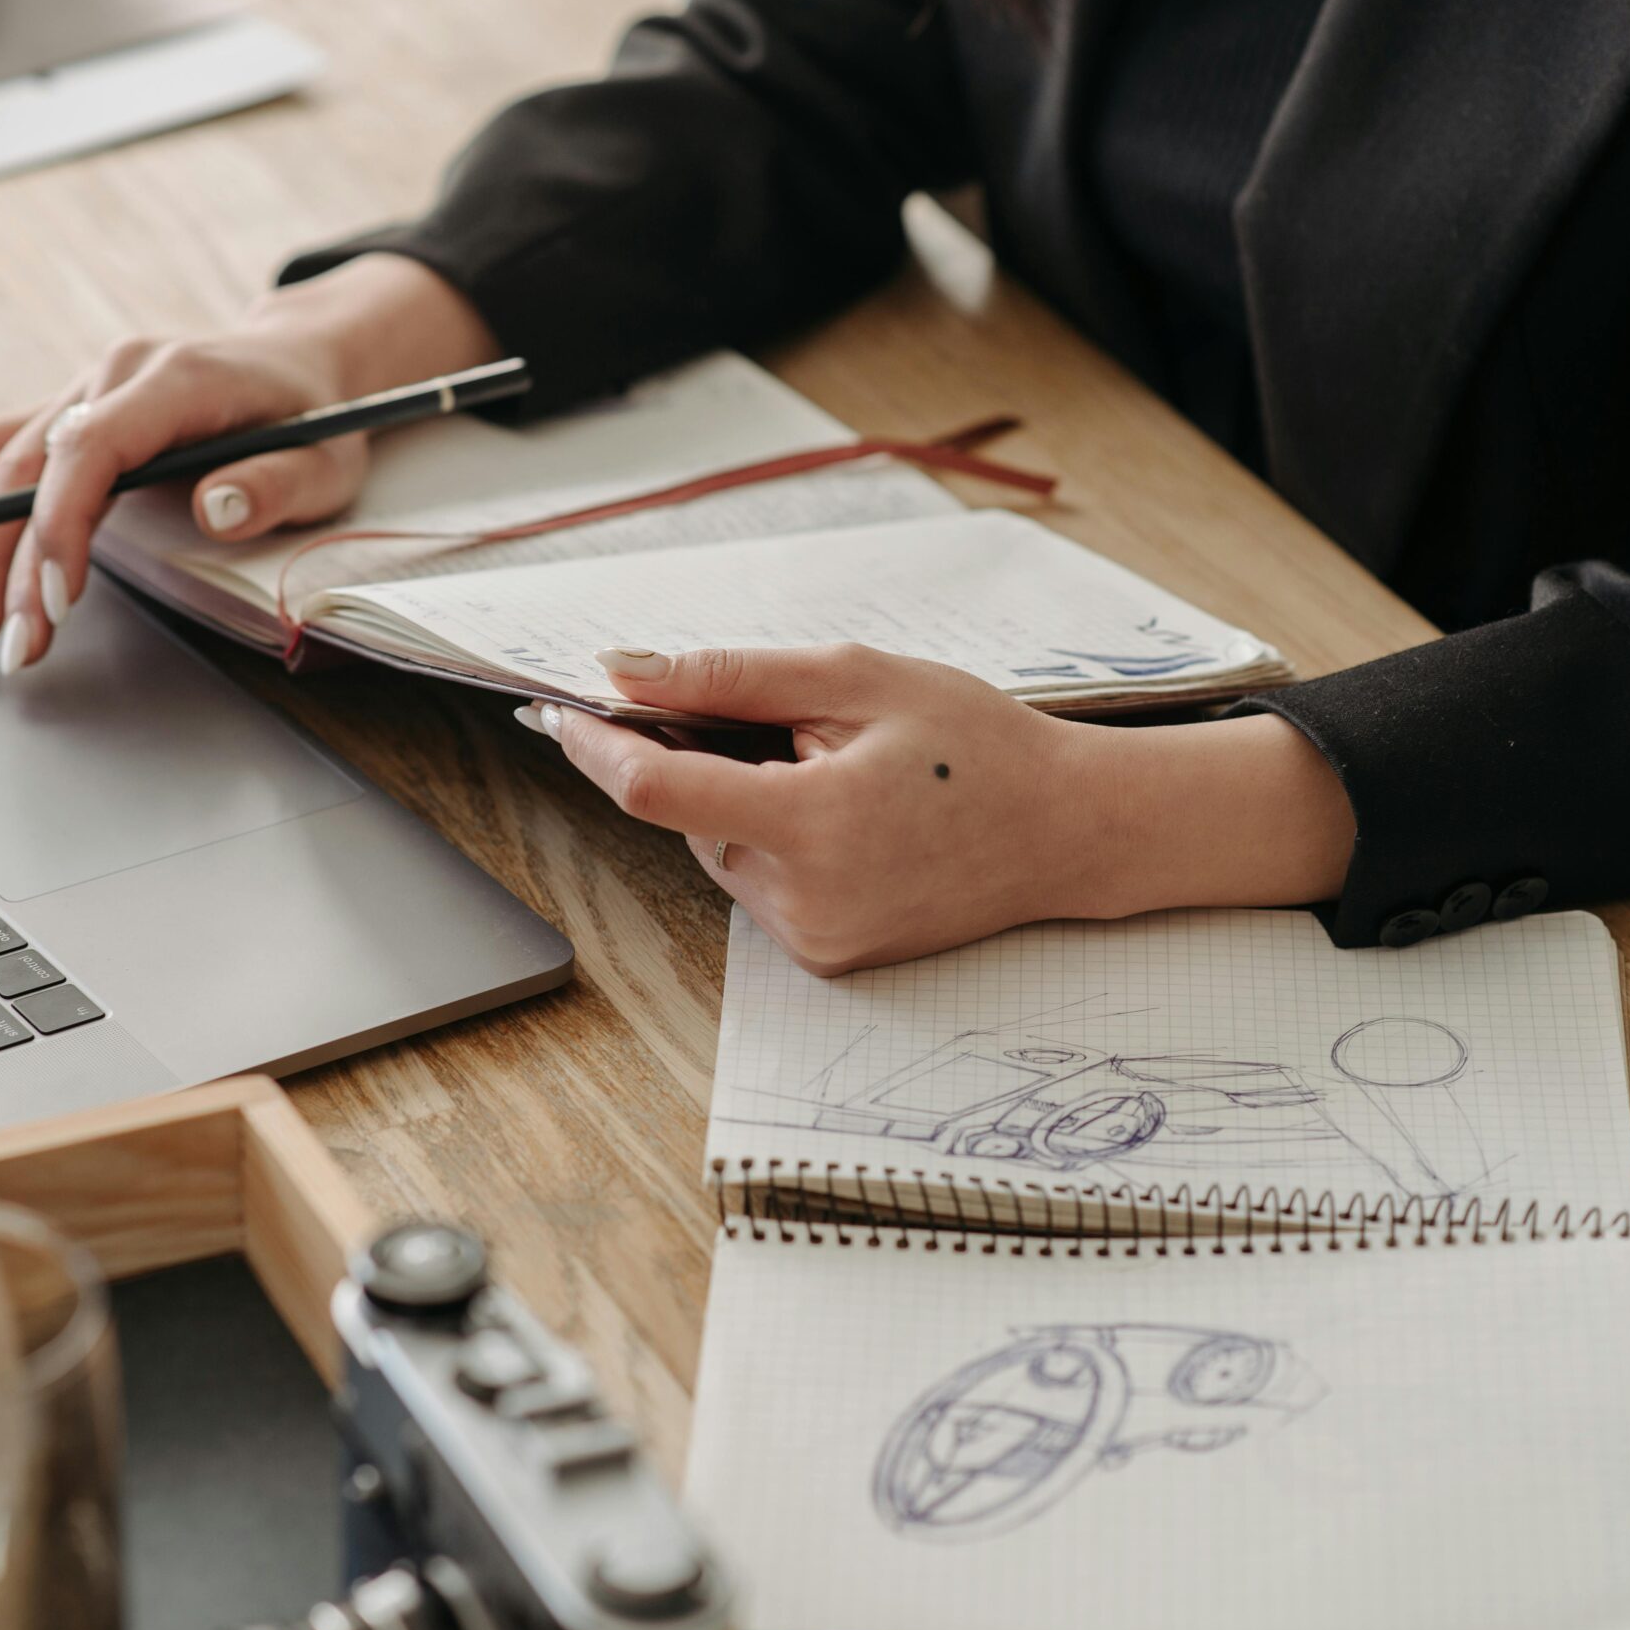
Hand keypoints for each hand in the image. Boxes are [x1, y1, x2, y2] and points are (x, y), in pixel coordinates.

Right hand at [0, 254, 498, 674]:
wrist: (300, 362)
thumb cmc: (316, 418)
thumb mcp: (325, 459)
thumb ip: (275, 483)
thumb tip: (214, 505)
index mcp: (174, 379)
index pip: (94, 449)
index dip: (65, 522)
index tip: (59, 596)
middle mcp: (114, 376)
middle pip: (38, 470)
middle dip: (18, 564)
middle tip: (14, 644)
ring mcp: (84, 389)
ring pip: (9, 468)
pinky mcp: (71, 412)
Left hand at [520, 644, 1356, 974]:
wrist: (1069, 831)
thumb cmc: (976, 746)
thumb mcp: (858, 679)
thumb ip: (734, 678)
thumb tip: (628, 673)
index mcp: (812, 825)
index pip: (658, 787)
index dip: (598, 744)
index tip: (560, 710)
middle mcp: (803, 900)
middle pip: (694, 813)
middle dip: (713, 757)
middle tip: (792, 720)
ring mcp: (815, 938)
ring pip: (723, 847)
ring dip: (750, 800)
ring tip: (846, 771)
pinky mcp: (827, 956)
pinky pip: (762, 881)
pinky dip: (780, 839)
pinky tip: (853, 816)